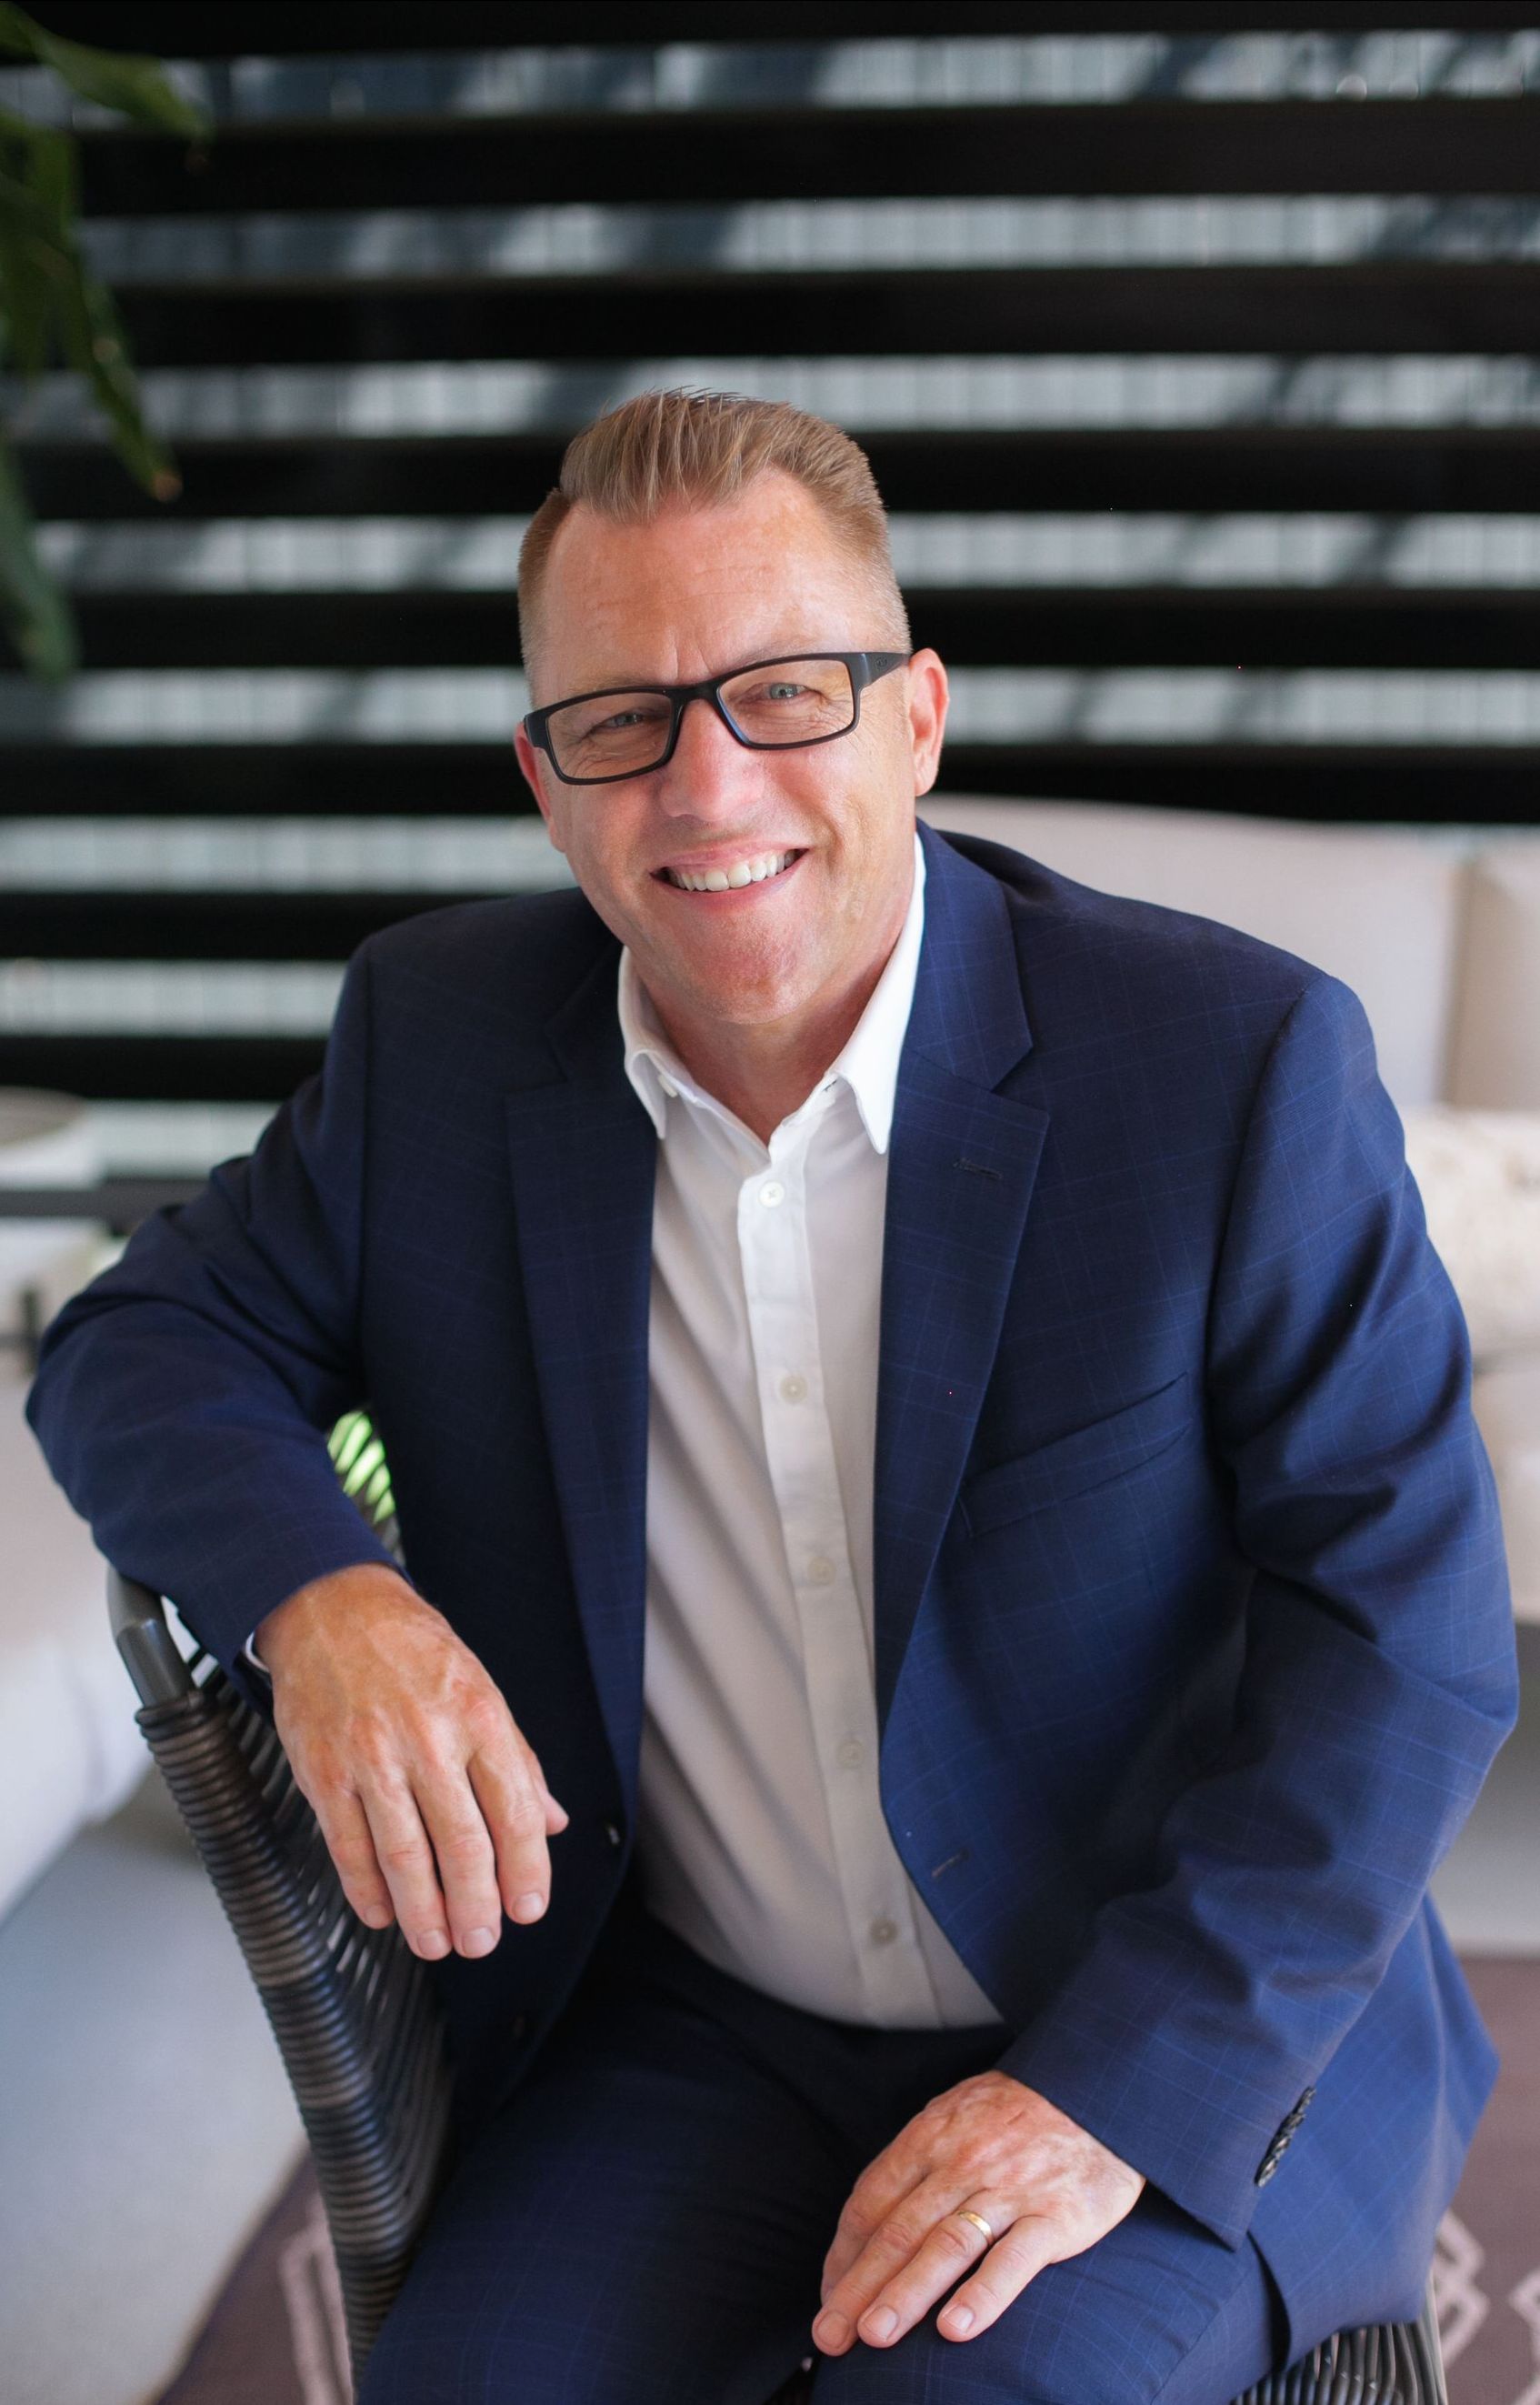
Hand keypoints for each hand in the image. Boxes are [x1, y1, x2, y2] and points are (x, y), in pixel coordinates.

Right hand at [255, 1562, 569, 1962]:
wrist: (332, 1610)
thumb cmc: (415, 1653)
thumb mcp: (482, 1691)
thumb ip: (518, 1762)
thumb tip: (551, 1824)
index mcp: (480, 1718)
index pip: (514, 1813)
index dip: (526, 1873)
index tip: (528, 1910)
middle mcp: (428, 1739)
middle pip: (462, 1846)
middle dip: (476, 1908)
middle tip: (481, 1941)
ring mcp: (372, 1758)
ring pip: (404, 1857)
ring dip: (424, 1914)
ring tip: (437, 1943)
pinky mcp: (324, 1772)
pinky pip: (349, 1847)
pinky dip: (367, 1891)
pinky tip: (383, 1914)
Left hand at [811, 2071, 1143, 2354]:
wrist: (1100, 2088)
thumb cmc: (1018, 2111)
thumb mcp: (957, 2113)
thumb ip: (917, 2160)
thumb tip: (870, 2217)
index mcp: (930, 2137)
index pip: (871, 2202)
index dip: (845, 2255)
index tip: (830, 2298)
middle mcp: (961, 2162)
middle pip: (898, 2231)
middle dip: (859, 2287)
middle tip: (831, 2335)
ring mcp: (1008, 2189)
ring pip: (946, 2246)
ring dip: (906, 2293)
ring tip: (875, 2336)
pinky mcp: (1056, 2215)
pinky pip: (1013, 2259)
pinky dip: (984, 2295)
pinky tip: (957, 2329)